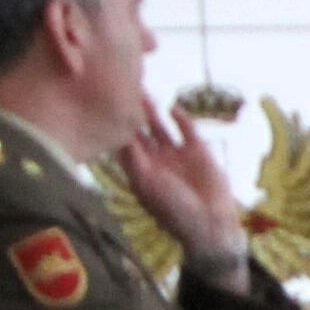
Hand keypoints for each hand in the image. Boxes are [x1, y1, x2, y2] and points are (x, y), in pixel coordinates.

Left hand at [116, 100, 252, 285]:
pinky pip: (186, 128)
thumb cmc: (172, 209)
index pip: (121, 142)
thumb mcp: (146, 184)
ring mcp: (176, 153)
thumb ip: (132, 158)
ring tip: (142, 89)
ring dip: (151, 109)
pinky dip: (180, 117)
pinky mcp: (198, 150)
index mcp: (139, 170)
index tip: (100, 105)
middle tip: (118, 87)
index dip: (112, 125)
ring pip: (159, 126)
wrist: (209, 222)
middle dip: (129, 111)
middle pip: (138, 130)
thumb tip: (118, 133)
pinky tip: (172, 106)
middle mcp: (155, 159)